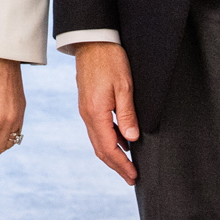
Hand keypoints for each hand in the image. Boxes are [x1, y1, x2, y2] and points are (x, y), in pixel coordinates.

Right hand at [74, 42, 139, 185]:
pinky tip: (121, 141)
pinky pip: (97, 129)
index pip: (108, 147)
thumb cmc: (111, 60)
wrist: (92, 41)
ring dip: (112, 154)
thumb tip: (131, 139)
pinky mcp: (87, 104)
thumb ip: (126, 114)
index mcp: (95, 112)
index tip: (133, 176)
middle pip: (100, 148)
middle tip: (131, 177)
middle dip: (116, 165)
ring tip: (127, 164)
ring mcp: (85, 110)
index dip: (121, 164)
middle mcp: (87, 114)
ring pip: (97, 140)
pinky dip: (108, 141)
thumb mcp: (124, 86)